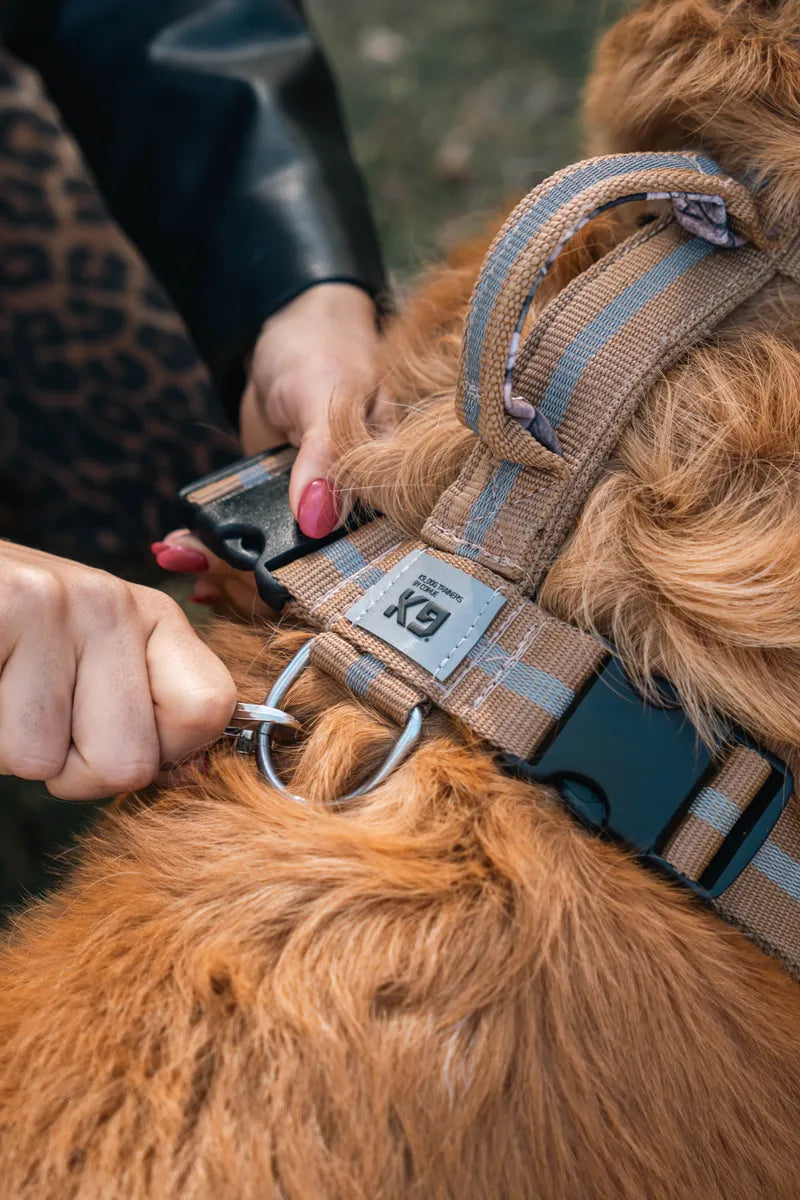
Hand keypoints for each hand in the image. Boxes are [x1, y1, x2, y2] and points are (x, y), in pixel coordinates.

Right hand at [0, 542, 235, 799]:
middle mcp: (111, 601)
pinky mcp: (2, 609)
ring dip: (8, 749)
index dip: (160, 750)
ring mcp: (51, 602)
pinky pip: (3, 746)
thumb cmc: (6, 643)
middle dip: (70, 768)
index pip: (209, 709)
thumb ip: (144, 715)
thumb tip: (195, 773)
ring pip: (45, 763)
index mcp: (150, 616)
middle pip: (129, 762)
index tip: (107, 729)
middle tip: (31, 715)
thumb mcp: (87, 667)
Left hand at [153, 281, 385, 612]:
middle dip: (256, 577)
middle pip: (311, 564)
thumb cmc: (323, 352)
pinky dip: (214, 545)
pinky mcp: (271, 506)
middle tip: (205, 576)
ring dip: (226, 565)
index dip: (321, 577)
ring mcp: (307, 510)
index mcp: (385, 487)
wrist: (285, 331)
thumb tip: (317, 521)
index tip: (270, 588)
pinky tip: (182, 553)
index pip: (361, 550)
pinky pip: (246, 534)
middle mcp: (352, 509)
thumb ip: (324, 456)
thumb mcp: (327, 395)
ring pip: (273, 554)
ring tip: (182, 561)